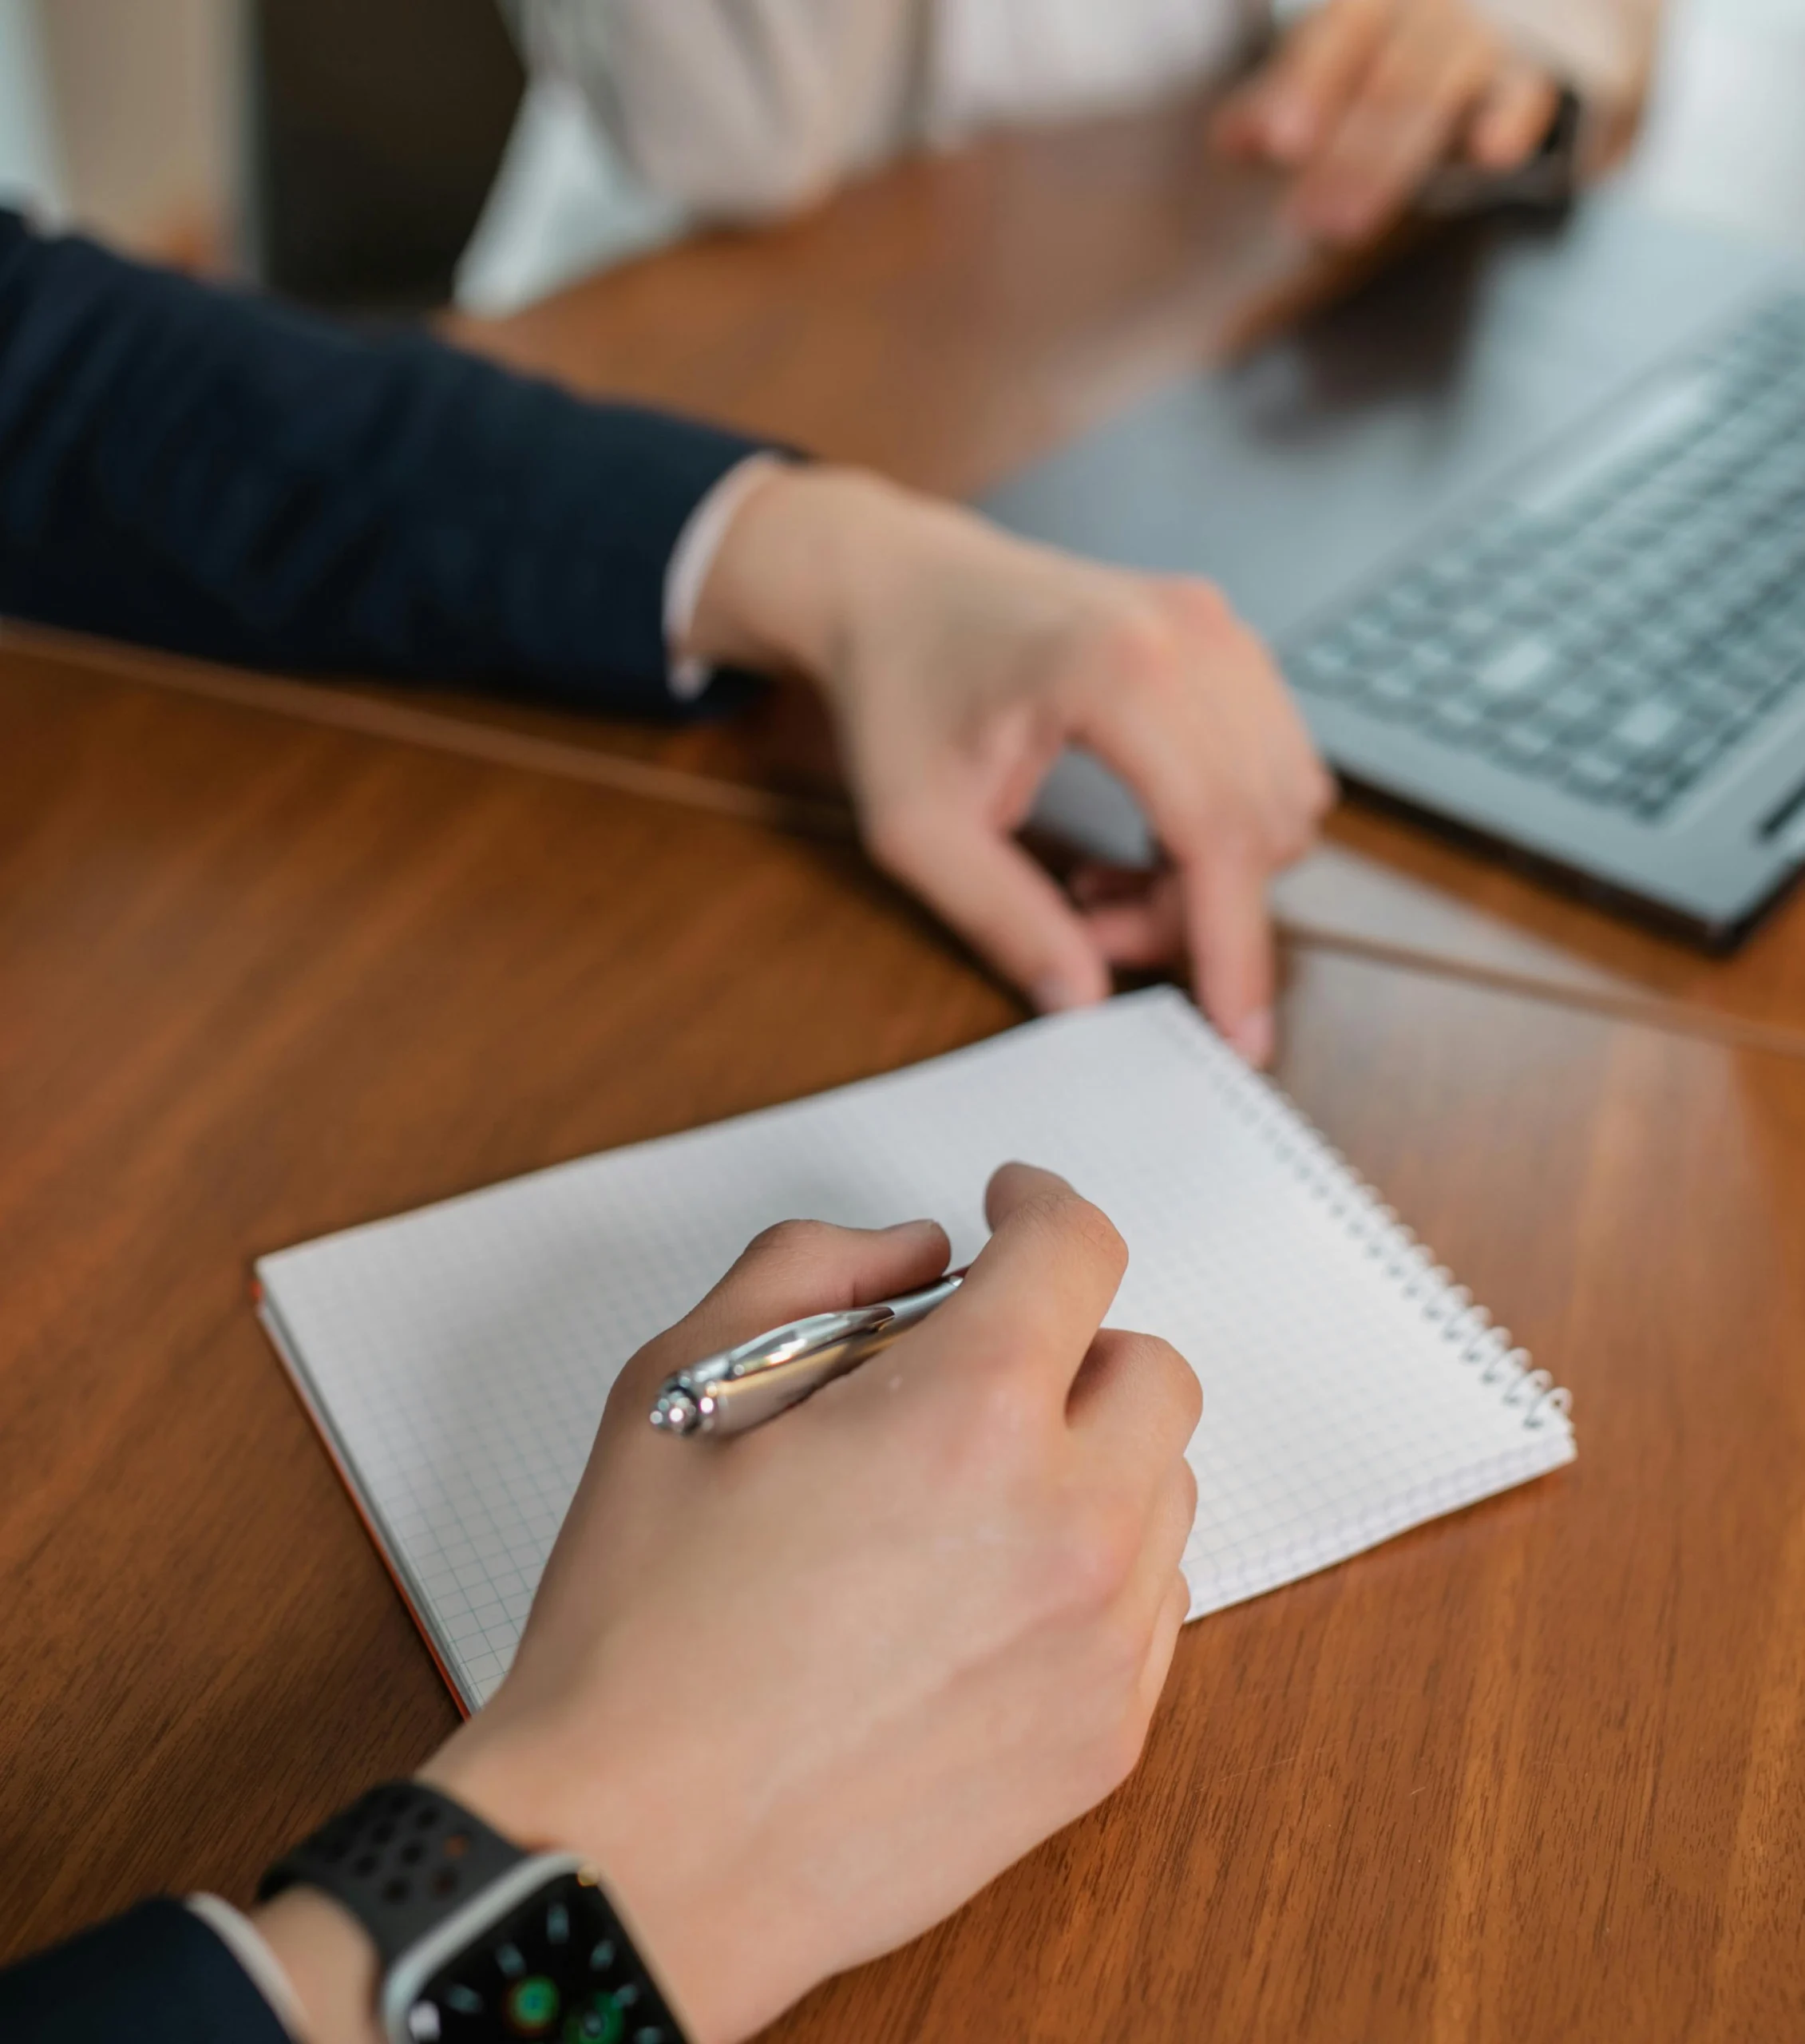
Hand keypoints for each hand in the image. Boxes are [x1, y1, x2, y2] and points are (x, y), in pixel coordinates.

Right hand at [387, 1165, 1197, 2041]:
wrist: (634, 1861)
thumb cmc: (640, 1637)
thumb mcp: (677, 1389)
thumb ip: (806, 1271)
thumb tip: (914, 1254)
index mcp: (965, 1416)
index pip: (1076, 1251)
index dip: (1039, 1204)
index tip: (1012, 1209)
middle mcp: (1067, 1525)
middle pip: (1152, 1369)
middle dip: (1070, 1341)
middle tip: (974, 1368)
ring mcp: (1100, 1645)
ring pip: (1163, 1487)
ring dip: (1088, 1455)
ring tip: (964, 1493)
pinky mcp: (1103, 1743)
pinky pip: (1154, 1606)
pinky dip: (1095, 1565)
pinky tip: (985, 1591)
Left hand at [688, 465, 1332, 1064]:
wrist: (891, 582)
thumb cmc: (896, 690)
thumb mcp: (915, 829)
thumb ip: (1001, 918)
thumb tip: (1081, 1000)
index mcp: (1119, 670)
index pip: (1219, 838)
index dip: (1234, 950)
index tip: (1240, 1037)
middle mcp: (1194, 636)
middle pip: (1258, 827)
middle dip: (1195, 913)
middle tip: (1088, 928)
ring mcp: (1219, 628)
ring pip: (1281, 801)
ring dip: (1212, 872)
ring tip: (1100, 882)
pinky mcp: (1224, 637)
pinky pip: (1270, 762)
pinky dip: (1222, 823)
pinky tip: (1136, 836)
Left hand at [1215, 0, 1562, 244]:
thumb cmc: (1448, 20)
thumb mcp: (1374, 34)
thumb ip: (1302, 88)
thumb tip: (1229, 142)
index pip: (1343, 33)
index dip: (1308, 85)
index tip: (1278, 143)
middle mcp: (1451, 3)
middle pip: (1393, 78)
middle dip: (1350, 153)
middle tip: (1310, 223)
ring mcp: (1512, 32)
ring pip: (1448, 89)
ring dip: (1395, 156)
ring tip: (1348, 222)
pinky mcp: (1582, 64)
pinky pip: (1542, 90)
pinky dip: (1517, 117)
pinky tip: (1492, 154)